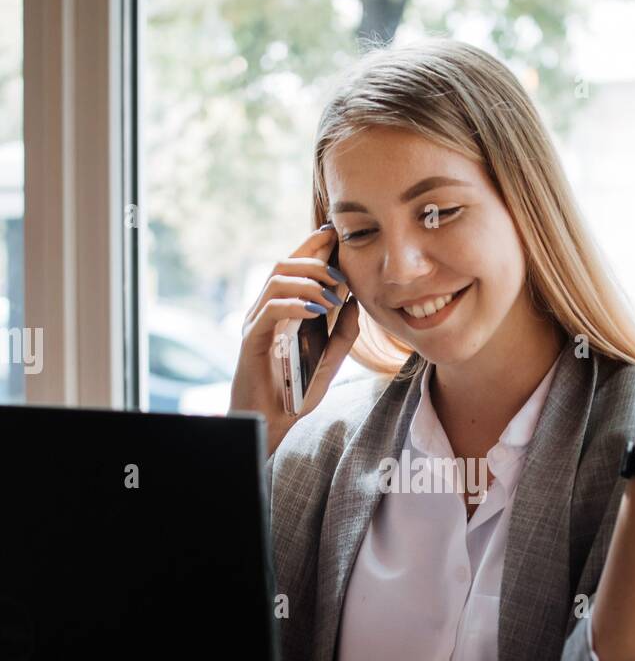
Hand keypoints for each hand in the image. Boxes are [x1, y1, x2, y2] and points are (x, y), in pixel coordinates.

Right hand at [229, 227, 359, 457]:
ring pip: (276, 279)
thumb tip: (357, 305)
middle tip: (342, 274)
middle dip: (316, 259)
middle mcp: (267, 309)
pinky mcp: (251, 338)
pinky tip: (316, 312)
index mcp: (284, 309)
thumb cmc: (295, 392)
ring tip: (333, 296)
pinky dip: (294, 304)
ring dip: (308, 281)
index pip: (296, 267)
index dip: (315, 247)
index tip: (338, 237)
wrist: (271, 423)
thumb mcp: (329, 361)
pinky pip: (270, 310)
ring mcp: (257, 321)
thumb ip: (342, 335)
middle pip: (285, 263)